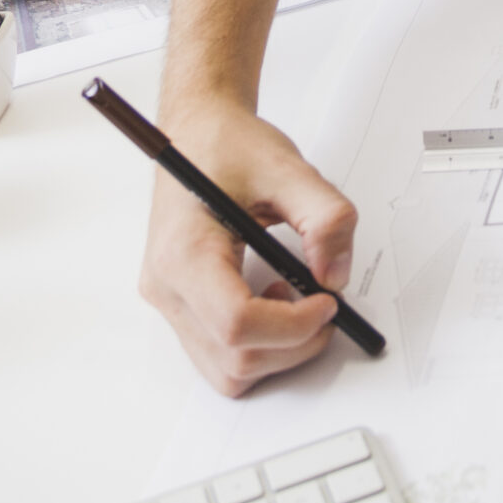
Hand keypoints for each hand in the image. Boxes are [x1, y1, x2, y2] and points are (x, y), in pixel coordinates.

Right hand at [138, 96, 358, 396]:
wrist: (197, 131)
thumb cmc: (229, 146)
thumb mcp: (288, 169)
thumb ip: (326, 218)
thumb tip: (336, 276)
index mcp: (184, 252)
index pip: (237, 324)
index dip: (293, 324)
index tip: (328, 301)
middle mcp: (167, 286)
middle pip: (233, 360)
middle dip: (292, 344)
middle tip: (326, 304)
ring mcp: (169, 300)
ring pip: (225, 370)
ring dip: (276, 349)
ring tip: (296, 297)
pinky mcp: (180, 303)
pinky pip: (218, 353)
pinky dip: (256, 344)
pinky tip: (273, 298)